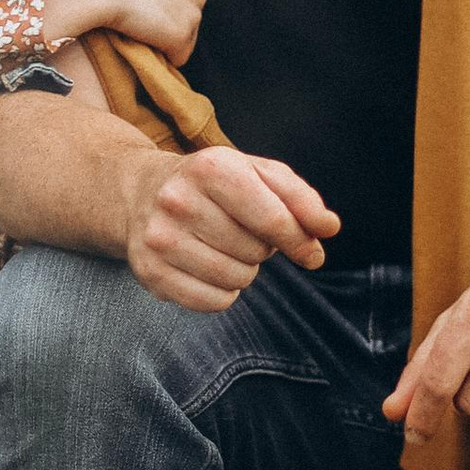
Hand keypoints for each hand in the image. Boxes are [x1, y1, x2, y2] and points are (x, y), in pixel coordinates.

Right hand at [42, 0, 204, 62]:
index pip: (186, 2)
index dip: (163, 10)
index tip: (142, 9)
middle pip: (188, 22)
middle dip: (167, 27)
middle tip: (139, 24)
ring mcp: (192, 14)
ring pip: (184, 41)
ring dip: (163, 42)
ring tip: (138, 32)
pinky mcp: (182, 35)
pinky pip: (177, 58)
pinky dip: (161, 57)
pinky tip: (141, 44)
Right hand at [126, 145, 338, 309]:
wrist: (140, 192)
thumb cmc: (213, 184)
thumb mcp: (257, 173)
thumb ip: (299, 198)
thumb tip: (328, 228)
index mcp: (211, 168)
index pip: (273, 220)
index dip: (301, 241)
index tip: (312, 252)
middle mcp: (179, 200)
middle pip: (256, 252)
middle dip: (261, 247)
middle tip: (241, 231)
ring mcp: (159, 238)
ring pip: (236, 280)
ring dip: (242, 270)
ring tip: (223, 247)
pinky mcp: (150, 273)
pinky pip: (213, 301)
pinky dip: (221, 291)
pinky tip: (207, 267)